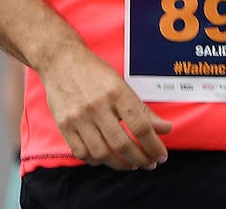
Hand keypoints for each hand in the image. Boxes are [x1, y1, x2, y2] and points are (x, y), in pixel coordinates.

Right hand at [38, 44, 172, 170]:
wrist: (61, 61)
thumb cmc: (94, 72)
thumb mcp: (122, 85)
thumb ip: (143, 110)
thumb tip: (165, 129)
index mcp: (116, 92)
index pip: (140, 127)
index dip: (154, 146)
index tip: (161, 156)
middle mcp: (97, 105)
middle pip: (122, 144)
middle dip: (141, 159)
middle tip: (149, 163)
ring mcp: (78, 117)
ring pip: (102, 154)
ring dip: (121, 164)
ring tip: (131, 163)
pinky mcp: (64, 126)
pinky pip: (82, 153)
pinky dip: (97, 161)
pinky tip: (107, 158)